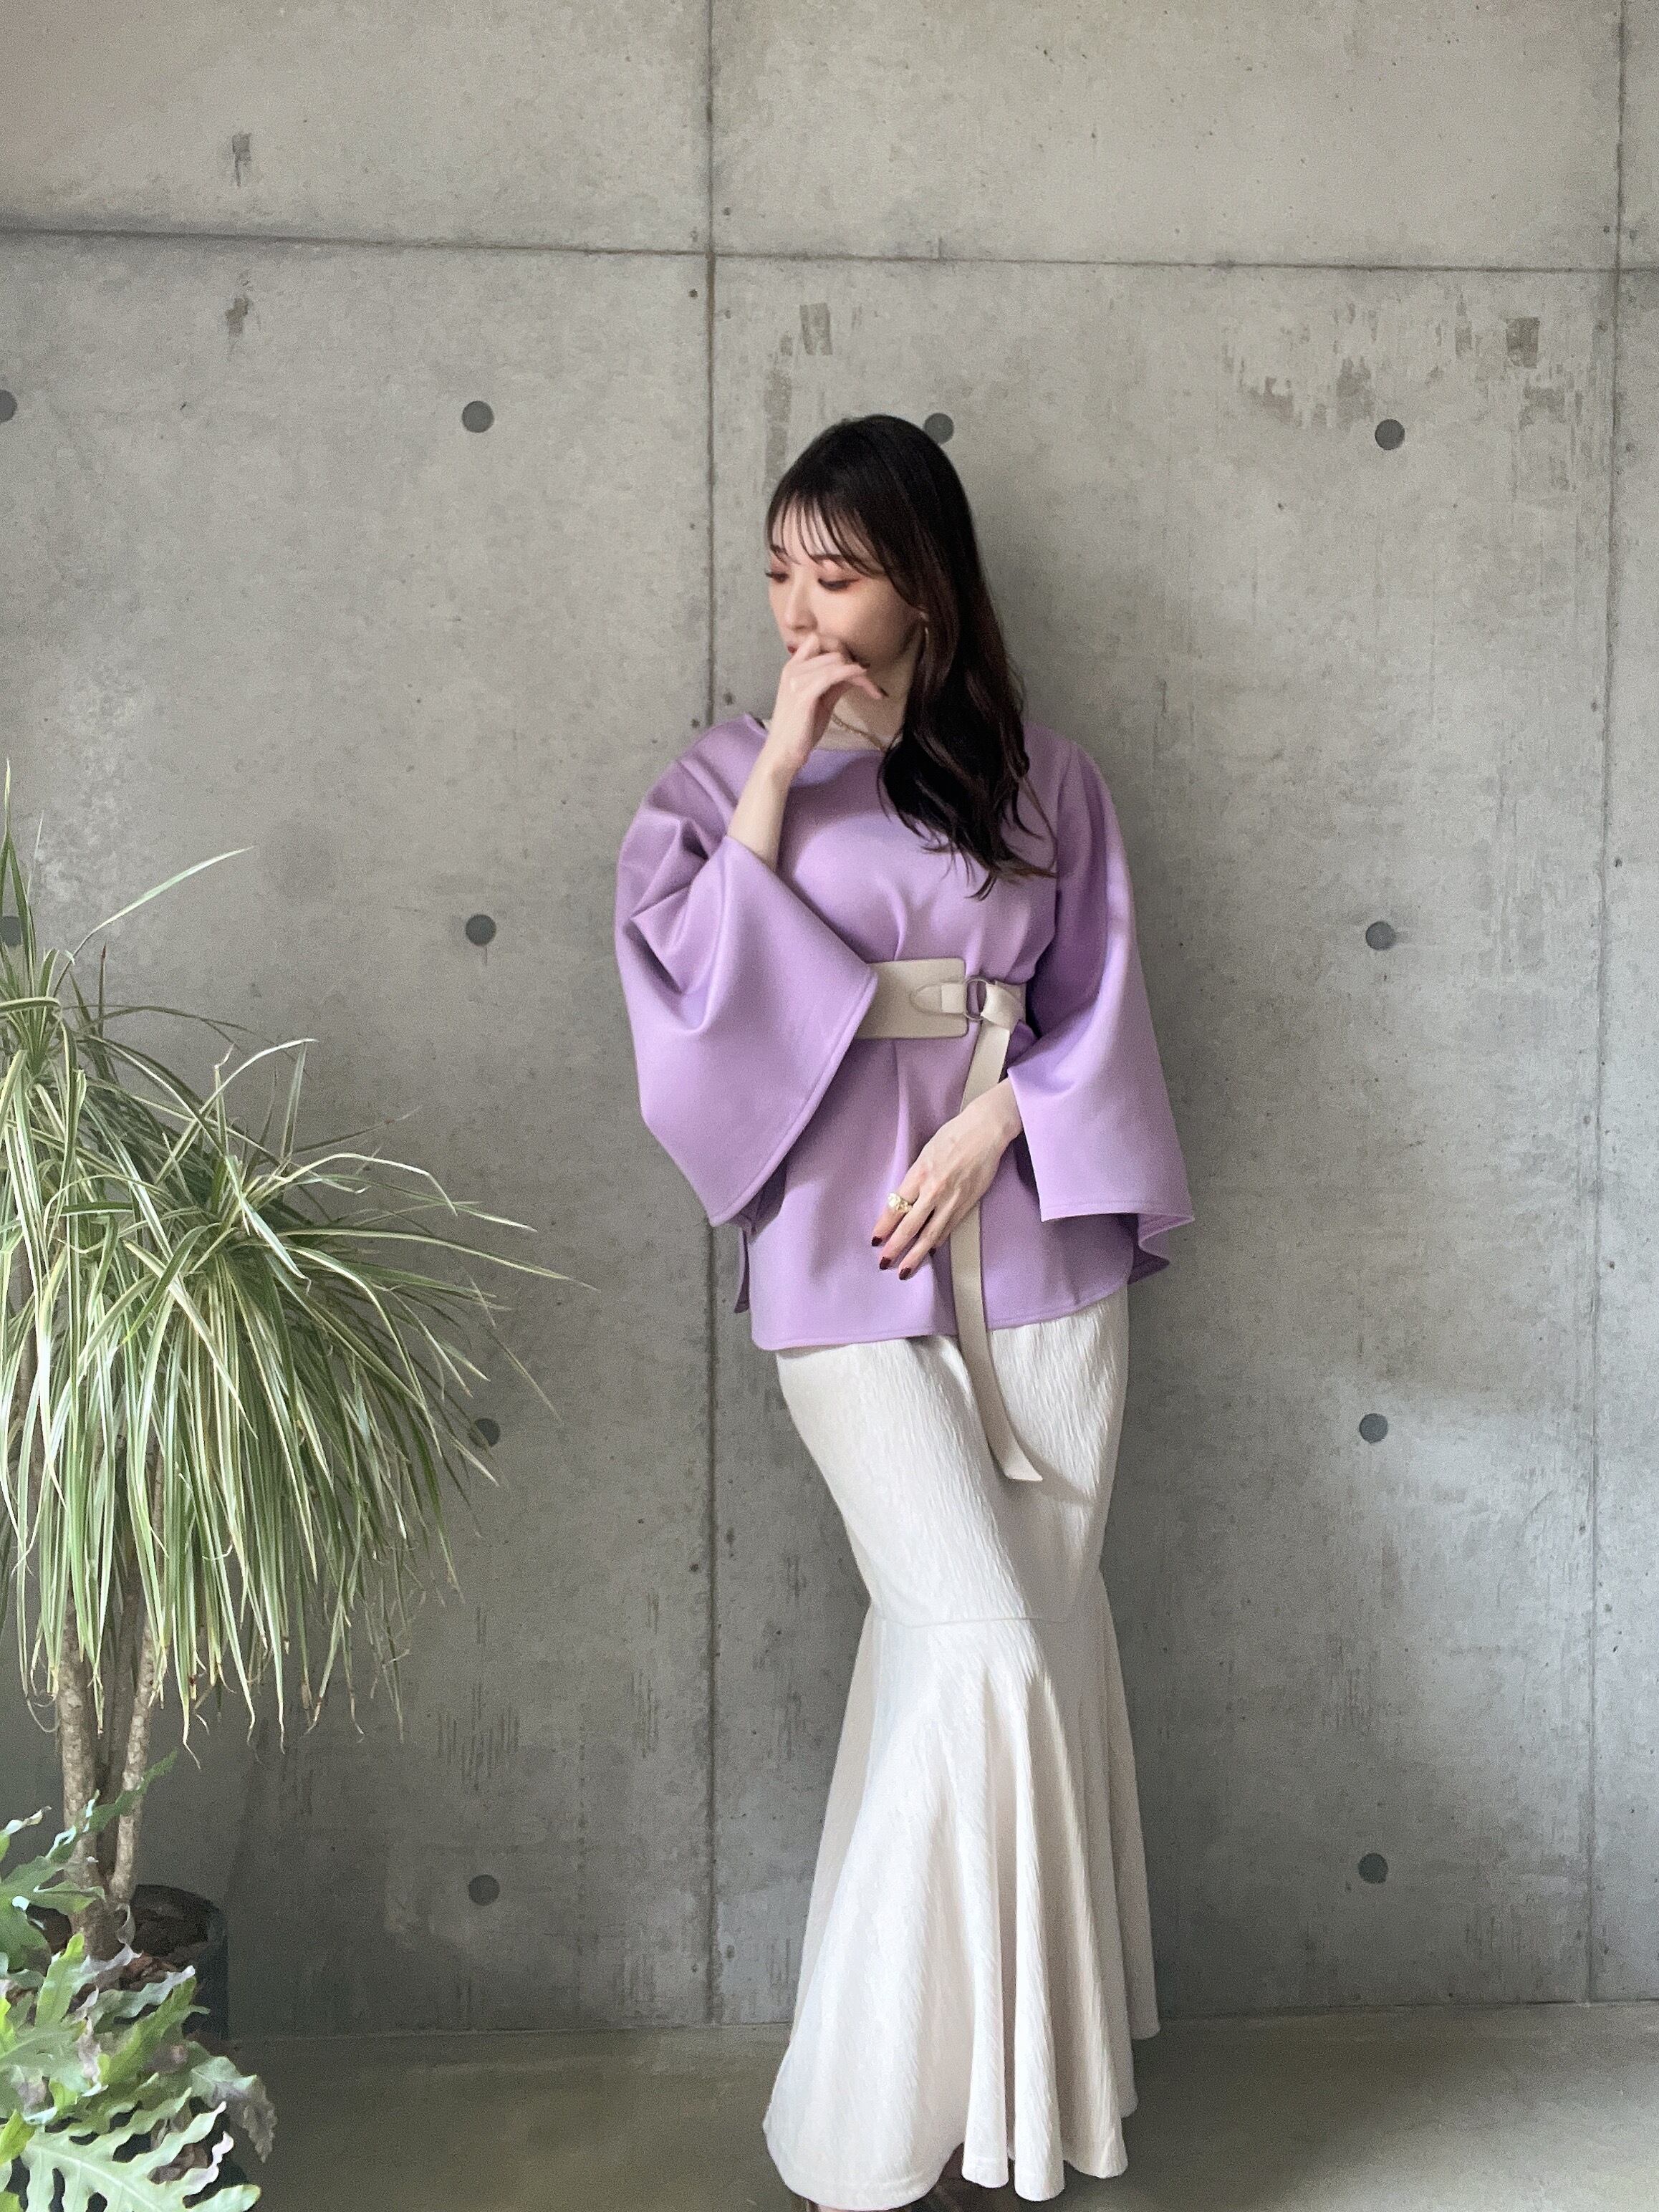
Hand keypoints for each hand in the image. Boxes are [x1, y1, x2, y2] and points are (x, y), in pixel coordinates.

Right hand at [762, 628, 885, 774]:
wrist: (783, 752)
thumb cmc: (801, 729)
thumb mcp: (820, 701)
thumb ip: (834, 684)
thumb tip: (856, 671)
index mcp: (793, 667)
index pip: (817, 639)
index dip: (838, 647)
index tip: (854, 664)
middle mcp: (792, 669)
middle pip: (832, 649)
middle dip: (854, 662)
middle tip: (868, 681)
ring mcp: (796, 680)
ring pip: (836, 660)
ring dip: (858, 672)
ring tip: (871, 688)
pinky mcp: (803, 694)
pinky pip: (833, 674)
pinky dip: (852, 674)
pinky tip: (865, 680)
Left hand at [871, 1080, 1023, 1278]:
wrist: (985, 1131)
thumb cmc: (953, 1136)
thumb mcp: (926, 1153)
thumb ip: (915, 1178)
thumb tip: (904, 1200)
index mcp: (919, 1173)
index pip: (896, 1206)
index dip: (884, 1226)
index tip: (875, 1240)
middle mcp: (934, 1189)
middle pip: (910, 1226)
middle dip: (895, 1247)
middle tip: (883, 1263)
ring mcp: (952, 1199)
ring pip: (930, 1234)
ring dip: (916, 1254)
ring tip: (904, 1269)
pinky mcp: (967, 1203)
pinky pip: (948, 1227)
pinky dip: (937, 1241)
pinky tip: (929, 1251)